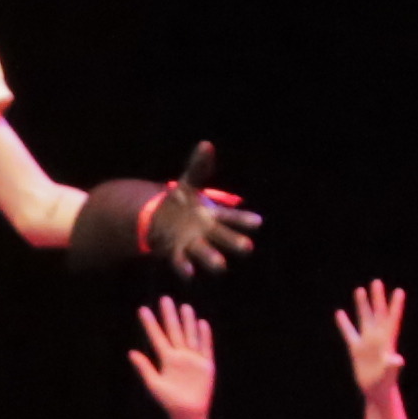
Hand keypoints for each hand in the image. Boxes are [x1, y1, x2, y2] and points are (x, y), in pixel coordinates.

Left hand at [129, 298, 217, 418]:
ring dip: (188, 322)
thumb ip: (144, 368)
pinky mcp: (206, 365)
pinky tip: (202, 324)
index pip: (157, 337)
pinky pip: (205, 348)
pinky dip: (204, 336)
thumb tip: (131, 352)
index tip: (142, 310)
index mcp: (167, 360)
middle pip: (174, 331)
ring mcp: (193, 359)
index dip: (150, 324)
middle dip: (170, 316)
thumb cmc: (169, 401)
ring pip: (190, 336)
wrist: (188, 413)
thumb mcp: (154, 384)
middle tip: (164, 299)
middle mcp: (180, 356)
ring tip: (185, 307)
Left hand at [145, 142, 261, 274]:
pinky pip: (182, 261)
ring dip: (212, 258)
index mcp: (213, 215)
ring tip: (221, 266)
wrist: (159, 219)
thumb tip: (206, 144)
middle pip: (224, 237)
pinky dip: (185, 267)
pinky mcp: (177, 253)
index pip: (232, 218)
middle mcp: (207, 232)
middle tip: (247, 248)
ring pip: (205, 253)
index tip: (258, 222)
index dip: (244, 221)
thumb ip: (198, 167)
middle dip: (234, 242)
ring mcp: (193, 244)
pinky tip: (189, 274)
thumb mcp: (188, 183)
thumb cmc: (181, 202)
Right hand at [333, 280, 406, 395]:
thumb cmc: (384, 384)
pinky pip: (349, 333)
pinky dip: (344, 323)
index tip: (399, 291)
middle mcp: (378, 338)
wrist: (376, 392)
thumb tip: (398, 359)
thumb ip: (392, 366)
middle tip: (376, 282)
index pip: (392, 319)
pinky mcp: (356, 349)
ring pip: (364, 319)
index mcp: (387, 341)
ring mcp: (367, 342)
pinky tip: (339, 313)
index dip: (395, 306)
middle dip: (377, 298)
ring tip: (360, 289)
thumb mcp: (389, 374)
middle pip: (377, 314)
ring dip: (362, 305)